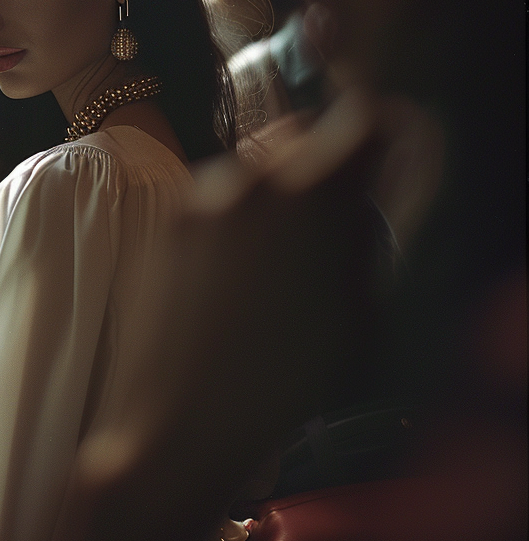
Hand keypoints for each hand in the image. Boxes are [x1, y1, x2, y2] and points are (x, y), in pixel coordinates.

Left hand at [65, 88, 385, 540]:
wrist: (183, 418)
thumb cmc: (286, 381)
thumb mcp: (359, 315)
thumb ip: (361, 239)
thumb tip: (357, 201)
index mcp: (314, 195)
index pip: (361, 123)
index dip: (374, 134)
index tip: (373, 157)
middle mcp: (255, 176)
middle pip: (299, 134)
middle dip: (318, 162)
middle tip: (320, 218)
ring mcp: (203, 193)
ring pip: (252, 167)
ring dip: (268, 192)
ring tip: (267, 261)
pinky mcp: (167, 216)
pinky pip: (213, 196)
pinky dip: (230, 215)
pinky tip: (227, 271)